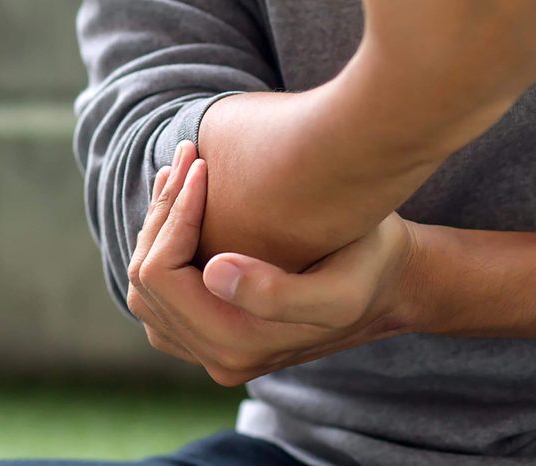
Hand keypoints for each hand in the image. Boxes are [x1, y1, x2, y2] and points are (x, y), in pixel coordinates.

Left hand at [127, 141, 419, 385]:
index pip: (163, 278)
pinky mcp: (212, 329)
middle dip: (161, 214)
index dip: (172, 218)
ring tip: (182, 173)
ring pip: (147, 287)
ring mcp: (209, 346)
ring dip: (158, 226)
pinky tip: (183, 202)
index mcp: (238, 346)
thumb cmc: (367, 272)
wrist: (388, 285)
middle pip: (146, 283)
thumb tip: (211, 272)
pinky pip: (162, 292)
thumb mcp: (340, 289)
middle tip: (188, 159)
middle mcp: (215, 356)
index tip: (202, 169)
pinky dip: (164, 244)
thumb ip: (276, 295)